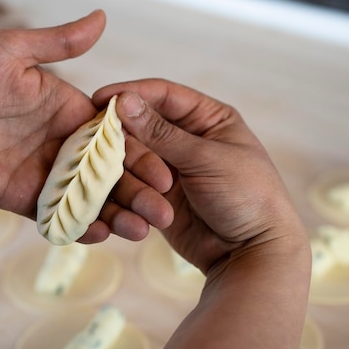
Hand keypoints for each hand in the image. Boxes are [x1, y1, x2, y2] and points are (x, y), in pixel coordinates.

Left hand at [0, 12, 171, 241]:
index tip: (169, 172)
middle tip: (166, 213)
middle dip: (138, 192)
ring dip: (116, 214)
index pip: (114, 136)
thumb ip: (58, 44)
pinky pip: (52, 215)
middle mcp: (59, 144)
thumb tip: (102, 18)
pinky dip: (76, 226)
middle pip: (107, 173)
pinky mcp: (16, 196)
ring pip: (86, 198)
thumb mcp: (10, 50)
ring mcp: (40, 173)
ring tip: (143, 230)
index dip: (142, 154)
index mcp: (66, 110)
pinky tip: (101, 235)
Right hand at [93, 79, 304, 271]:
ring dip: (127, 173)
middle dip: (124, 140)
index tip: (99, 100)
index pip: (163, 95)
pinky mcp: (156, 196)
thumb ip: (161, 133)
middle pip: (140, 128)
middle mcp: (185, 140)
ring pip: (131, 159)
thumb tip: (124, 100)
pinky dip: (123, 193)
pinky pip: (130, 187)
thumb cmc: (246, 197)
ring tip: (124, 185)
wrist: (251, 254)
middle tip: (97, 146)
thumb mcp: (204, 159)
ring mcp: (169, 169)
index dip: (130, 94)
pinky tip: (114, 199)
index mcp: (207, 119)